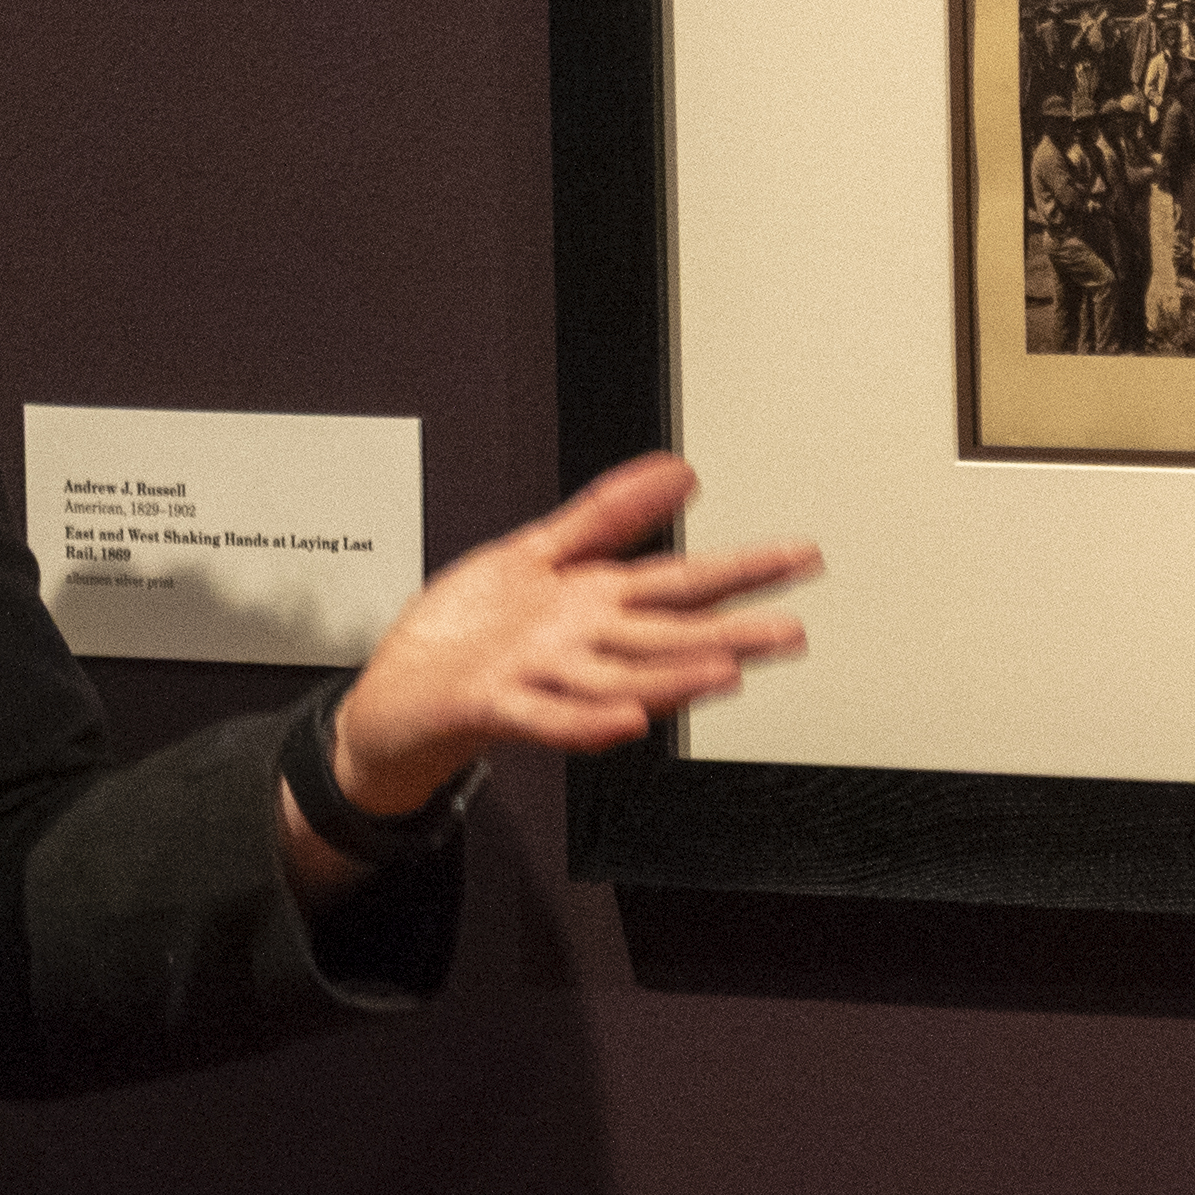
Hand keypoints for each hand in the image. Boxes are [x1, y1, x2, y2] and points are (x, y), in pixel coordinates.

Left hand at [322, 452, 817, 821]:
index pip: (683, 583)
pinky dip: (588, 722)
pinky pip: (547, 716)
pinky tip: (626, 721)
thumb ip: (609, 514)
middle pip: (665, 636)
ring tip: (725, 670)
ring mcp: (540, 678)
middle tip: (790, 633)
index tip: (801, 557)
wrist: (393, 700)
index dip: (744, 568)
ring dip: (673, 678)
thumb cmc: (464, 634)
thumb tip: (680, 472)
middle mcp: (578, 645)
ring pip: (620, 678)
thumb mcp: (536, 552)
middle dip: (730, 634)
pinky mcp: (494, 706)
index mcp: (594, 604)